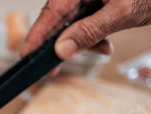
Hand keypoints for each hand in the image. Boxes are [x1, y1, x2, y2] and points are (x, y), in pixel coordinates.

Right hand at [21, 0, 150, 59]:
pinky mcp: (96, 3)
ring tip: (101, 49)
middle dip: (59, 44)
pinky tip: (104, 43)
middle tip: (53, 69)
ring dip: (81, 42)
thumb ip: (90, 31)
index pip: (51, 11)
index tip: (27, 55)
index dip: (37, 35)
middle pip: (58, 19)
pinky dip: (91, 37)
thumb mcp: (123, 13)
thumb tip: (63, 49)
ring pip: (71, 23)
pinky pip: (84, 22)